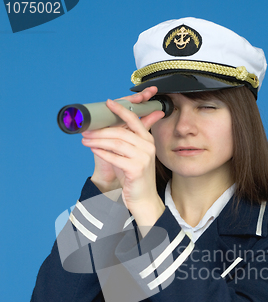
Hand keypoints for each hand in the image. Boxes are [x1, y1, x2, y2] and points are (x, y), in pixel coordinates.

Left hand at [82, 86, 164, 228]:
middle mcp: (148, 147)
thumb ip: (124, 141)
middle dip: (101, 130)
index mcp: (148, 140)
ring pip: (116, 143)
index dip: (120, 110)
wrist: (143, 198)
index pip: (134, 119)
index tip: (108, 103)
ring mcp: (144, 158)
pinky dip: (102, 152)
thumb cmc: (135, 176)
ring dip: (98, 140)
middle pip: (121, 132)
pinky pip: (114, 157)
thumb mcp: (132, 155)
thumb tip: (104, 128)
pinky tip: (93, 149)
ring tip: (86, 140)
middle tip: (86, 130)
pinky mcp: (136, 169)